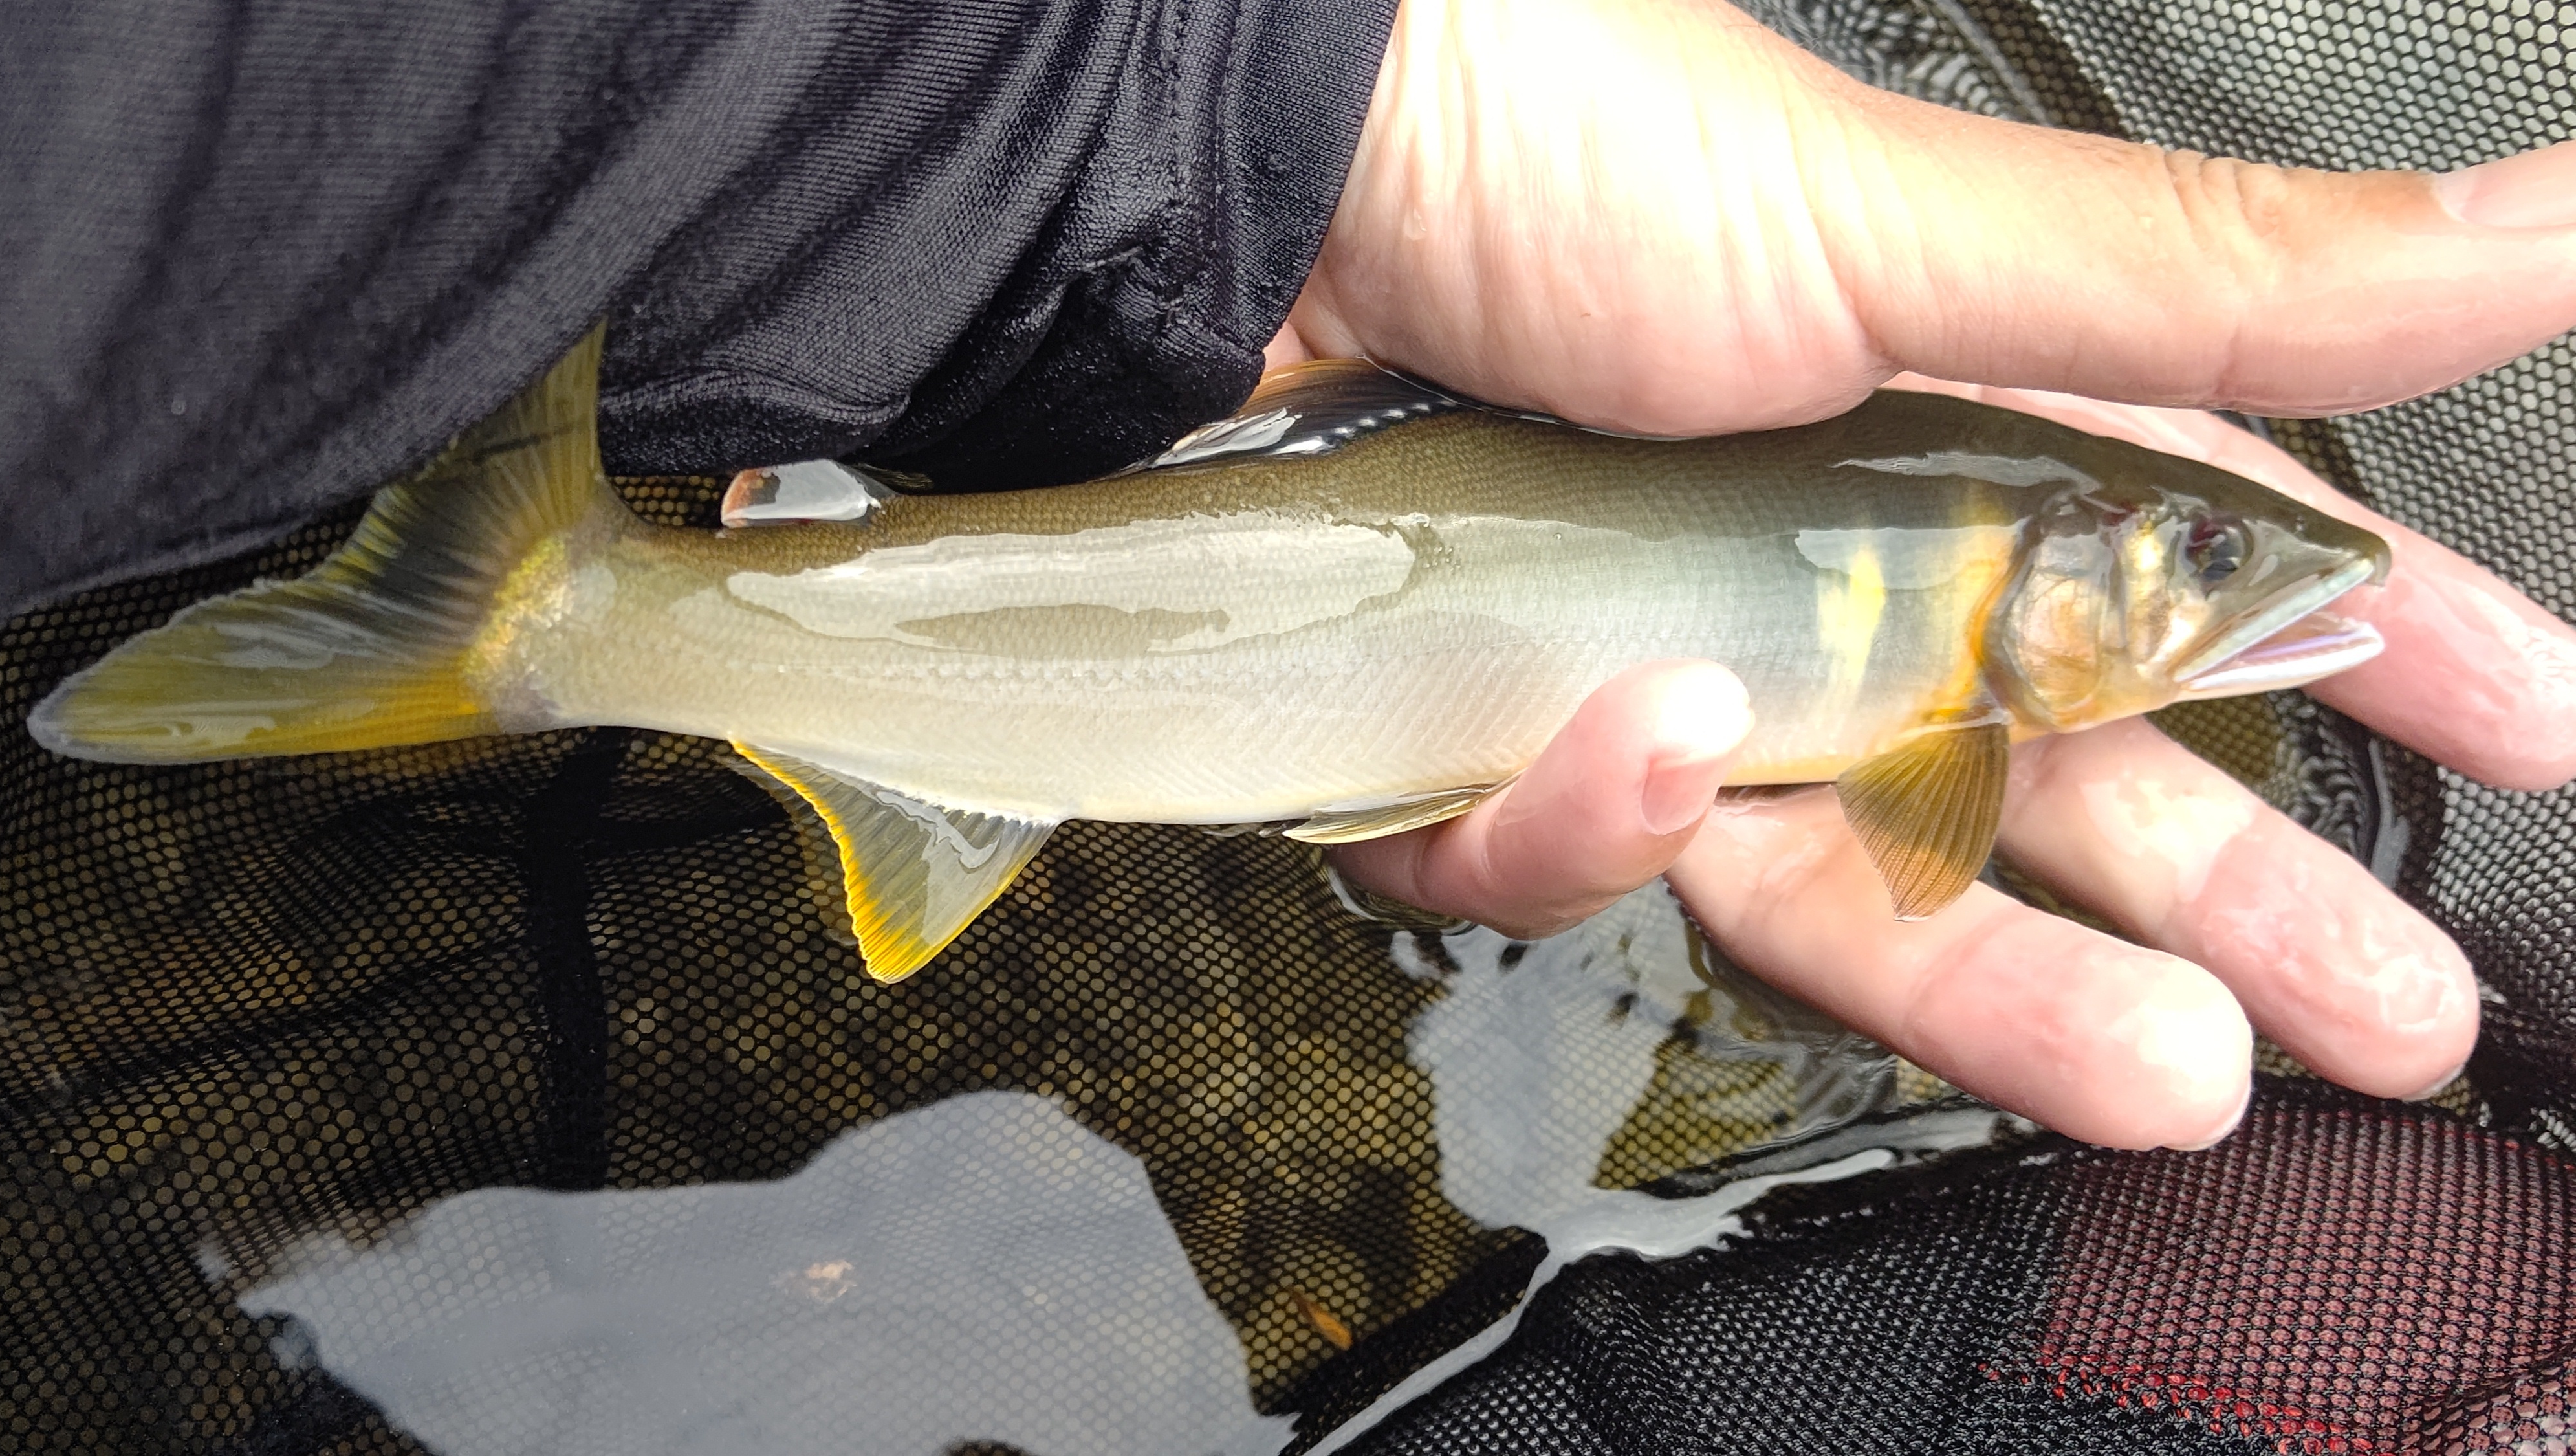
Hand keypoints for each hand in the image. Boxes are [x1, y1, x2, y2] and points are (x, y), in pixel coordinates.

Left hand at [1298, 0, 2575, 1149]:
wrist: (1232, 174)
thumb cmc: (1536, 142)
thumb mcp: (1898, 221)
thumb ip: (2213, 282)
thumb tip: (2544, 224)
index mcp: (1929, 422)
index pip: (2186, 563)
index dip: (2360, 652)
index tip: (2513, 736)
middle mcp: (1799, 558)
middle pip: (2035, 772)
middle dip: (2222, 903)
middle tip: (2370, 1013)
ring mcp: (1639, 657)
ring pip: (1831, 874)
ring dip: (1995, 980)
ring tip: (2154, 1063)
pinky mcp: (1471, 733)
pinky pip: (1561, 851)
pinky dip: (1605, 818)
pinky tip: (1644, 744)